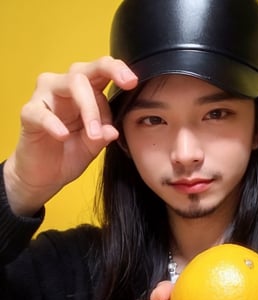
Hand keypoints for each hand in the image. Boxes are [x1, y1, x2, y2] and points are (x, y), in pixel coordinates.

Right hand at [3, 56, 137, 214]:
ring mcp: (45, 97)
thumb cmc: (70, 154)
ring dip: (87, 108)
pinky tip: (63, 136)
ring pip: (69, 84)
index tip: (133, 81)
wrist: (44, 176)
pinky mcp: (29, 114)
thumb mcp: (93, 146)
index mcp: (85, 92)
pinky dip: (54, 123)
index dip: (117, 70)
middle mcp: (64, 87)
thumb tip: (113, 131)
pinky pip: (41, 112)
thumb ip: (103, 135)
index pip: (101, 71)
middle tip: (127, 87)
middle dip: (108, 75)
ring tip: (93, 134)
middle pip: (85, 71)